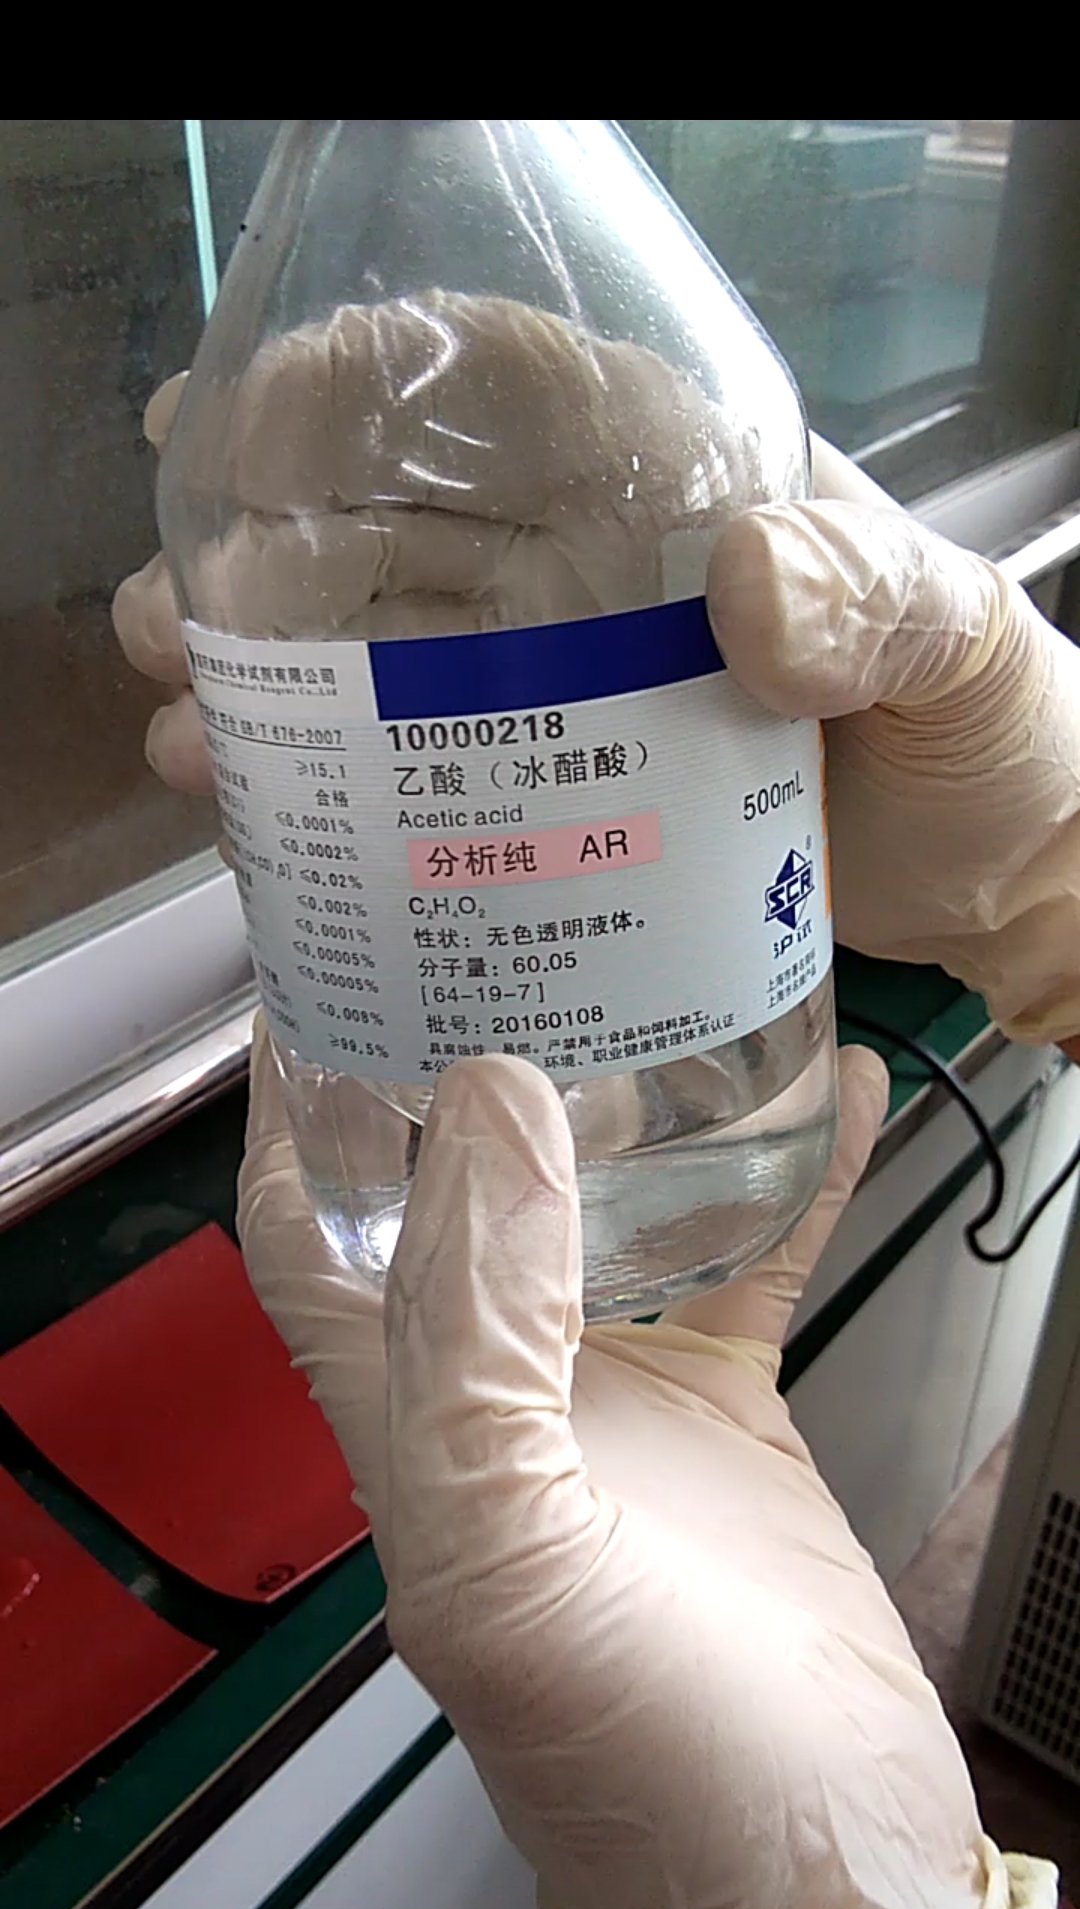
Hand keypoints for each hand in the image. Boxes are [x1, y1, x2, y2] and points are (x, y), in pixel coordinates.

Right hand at [114, 331, 1079, 1048]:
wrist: (1023, 882)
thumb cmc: (1012, 740)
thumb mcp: (966, 645)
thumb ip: (879, 599)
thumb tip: (745, 590)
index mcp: (692, 492)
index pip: (510, 395)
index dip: (363, 388)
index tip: (238, 423)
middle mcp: (616, 578)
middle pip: (411, 531)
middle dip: (269, 558)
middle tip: (175, 612)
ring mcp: (588, 692)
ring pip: (395, 656)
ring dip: (277, 681)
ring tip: (190, 725)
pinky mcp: (577, 800)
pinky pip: (433, 774)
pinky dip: (342, 791)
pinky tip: (264, 815)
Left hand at [238, 1027, 1055, 1908]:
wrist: (815, 1893)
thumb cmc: (645, 1785)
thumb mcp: (512, 1562)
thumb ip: (475, 1340)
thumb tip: (492, 1117)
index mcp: (409, 1431)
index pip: (308, 1237)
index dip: (290, 1115)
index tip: (311, 983)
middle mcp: (501, 1399)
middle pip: (458, 1194)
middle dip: (463, 1071)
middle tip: (503, 932)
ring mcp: (619, 1405)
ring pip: (607, 1208)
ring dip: (632, 1104)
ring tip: (664, 974)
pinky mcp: (729, 1417)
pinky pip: (750, 1260)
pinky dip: (781, 1177)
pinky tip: (824, 1093)